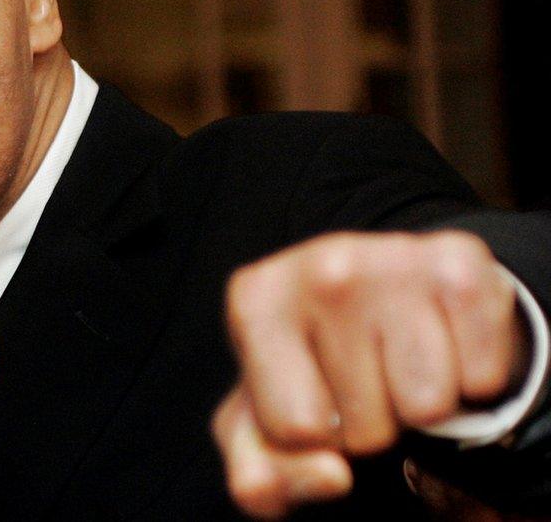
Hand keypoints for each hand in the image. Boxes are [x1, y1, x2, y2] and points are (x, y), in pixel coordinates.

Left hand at [212, 231, 525, 518]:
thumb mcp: (262, 426)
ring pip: (427, 406)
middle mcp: (320, 267)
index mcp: (254, 301)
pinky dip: (469, 379)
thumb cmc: (307, 368)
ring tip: (396, 360)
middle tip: (361, 376)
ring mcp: (391, 258)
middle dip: (367, 422)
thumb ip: (260, 476)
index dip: (312, 437)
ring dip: (419, 404)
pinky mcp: (460, 264)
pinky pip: (482, 379)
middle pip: (364, 426)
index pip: (295, 430)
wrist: (379, 296)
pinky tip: (438, 343)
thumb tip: (331, 477)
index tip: (312, 397)